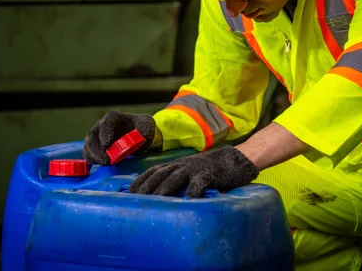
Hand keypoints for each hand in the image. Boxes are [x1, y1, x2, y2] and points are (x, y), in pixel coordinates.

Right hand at [83, 110, 155, 164]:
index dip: (105, 133)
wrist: (138, 136)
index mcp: (114, 117)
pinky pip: (87, 153)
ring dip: (95, 156)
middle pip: (92, 136)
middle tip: (107, 160)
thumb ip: (144, 130)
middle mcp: (101, 125)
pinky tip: (102, 164)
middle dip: (98, 150)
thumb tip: (139, 140)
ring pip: (88, 145)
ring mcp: (95, 136)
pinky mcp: (93, 147)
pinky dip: (93, 160)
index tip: (107, 144)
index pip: (106, 123)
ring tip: (106, 163)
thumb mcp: (147, 125)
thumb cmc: (141, 128)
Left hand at [128, 145, 257, 197]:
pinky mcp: (208, 174)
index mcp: (174, 166)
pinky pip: (199, 183)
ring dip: (164, 190)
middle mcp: (180, 165)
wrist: (233, 160)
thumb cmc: (207, 172)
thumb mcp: (187, 173)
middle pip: (159, 175)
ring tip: (157, 202)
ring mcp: (194, 169)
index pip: (151, 172)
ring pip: (175, 178)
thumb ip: (175, 182)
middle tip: (136, 201)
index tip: (128, 194)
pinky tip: (189, 201)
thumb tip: (158, 201)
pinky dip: (193, 192)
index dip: (140, 182)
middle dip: (147, 187)